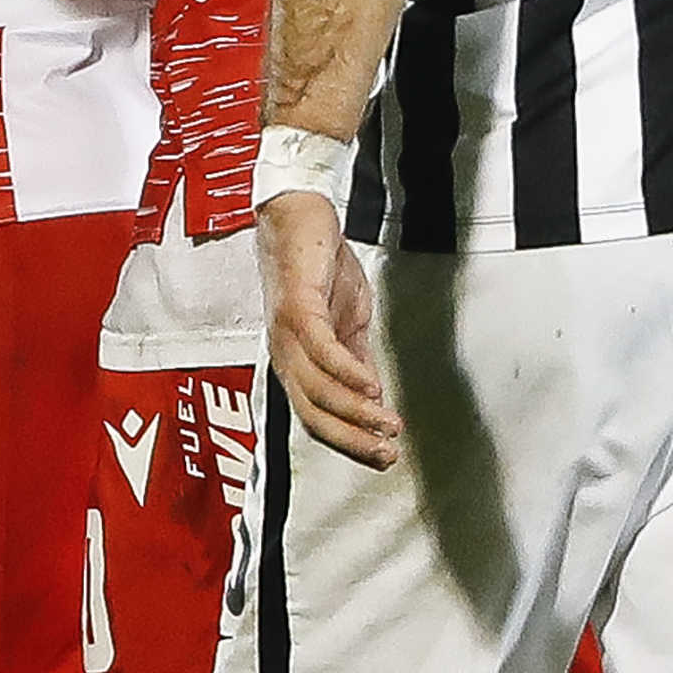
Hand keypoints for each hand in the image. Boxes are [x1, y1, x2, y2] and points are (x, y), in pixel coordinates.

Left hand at [258, 189, 400, 469]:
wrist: (300, 214)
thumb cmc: (319, 265)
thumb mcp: (345, 321)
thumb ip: (355, 359)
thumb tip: (372, 398)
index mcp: (295, 360)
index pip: (316, 416)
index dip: (348, 442)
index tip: (382, 458)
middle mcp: (284, 352)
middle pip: (313, 413)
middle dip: (352, 441)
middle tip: (387, 455)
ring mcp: (286, 331)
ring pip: (317, 389)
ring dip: (357, 413)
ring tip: (389, 425)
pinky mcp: (297, 306)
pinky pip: (321, 350)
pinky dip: (348, 373)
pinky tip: (372, 387)